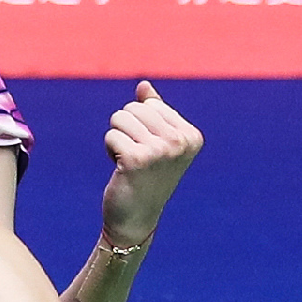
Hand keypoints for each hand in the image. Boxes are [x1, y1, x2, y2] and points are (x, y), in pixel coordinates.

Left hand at [99, 81, 202, 246]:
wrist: (136, 216)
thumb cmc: (145, 176)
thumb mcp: (156, 142)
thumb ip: (153, 112)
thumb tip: (144, 85)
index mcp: (191, 136)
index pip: (150, 104)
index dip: (140, 124)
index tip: (149, 149)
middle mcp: (180, 142)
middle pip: (134, 108)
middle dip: (126, 129)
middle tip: (136, 156)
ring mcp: (160, 151)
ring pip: (120, 118)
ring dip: (117, 138)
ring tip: (128, 161)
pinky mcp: (136, 159)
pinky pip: (111, 135)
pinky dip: (110, 149)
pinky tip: (120, 168)